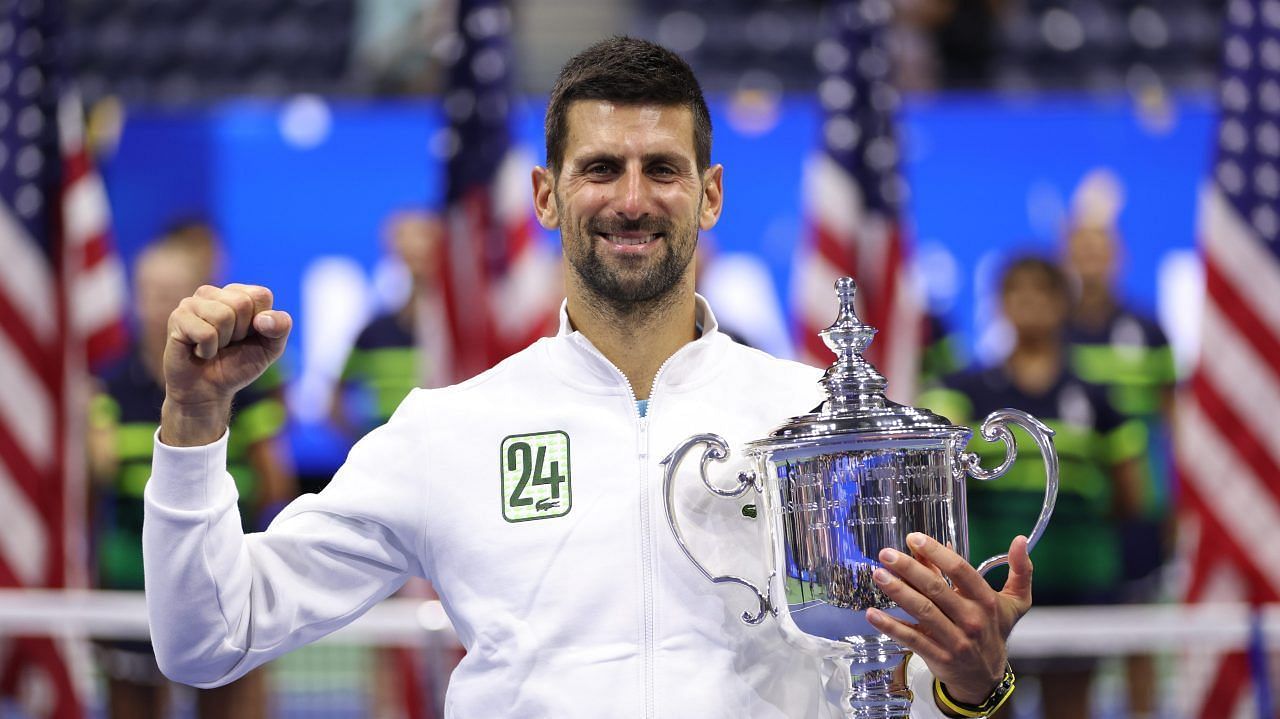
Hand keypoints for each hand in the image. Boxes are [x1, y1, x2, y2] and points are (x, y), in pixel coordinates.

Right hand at [161, 283, 291, 445]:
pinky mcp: (177, 318)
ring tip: (213, 347)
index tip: (248, 336)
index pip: (261, 295)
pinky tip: (198, 351)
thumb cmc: (238, 365)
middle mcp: (213, 293)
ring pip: (223, 316)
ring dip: (223, 342)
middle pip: (242, 303)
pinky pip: (206, 333)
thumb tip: (263, 319)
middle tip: (228, 344)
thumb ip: (281, 327)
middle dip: (241, 332)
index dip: (261, 323)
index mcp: (237, 293)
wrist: (208, 391)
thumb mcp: (271, 348)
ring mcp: (192, 303)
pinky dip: (207, 350)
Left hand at [865, 532, 1031, 705]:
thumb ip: (1020, 570)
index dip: (937, 552)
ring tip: (878, 575)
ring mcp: (954, 640)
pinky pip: (912, 639)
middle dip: (909, 568)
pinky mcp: (938, 656)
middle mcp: (971, 619)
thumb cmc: (995, 630)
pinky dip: (891, 626)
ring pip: (923, 612)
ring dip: (898, 592)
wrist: (986, 678)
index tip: (914, 538)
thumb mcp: (1015, 602)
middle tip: (886, 554)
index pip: (960, 571)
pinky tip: (873, 614)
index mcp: (986, 601)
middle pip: (936, 589)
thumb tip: (1019, 540)